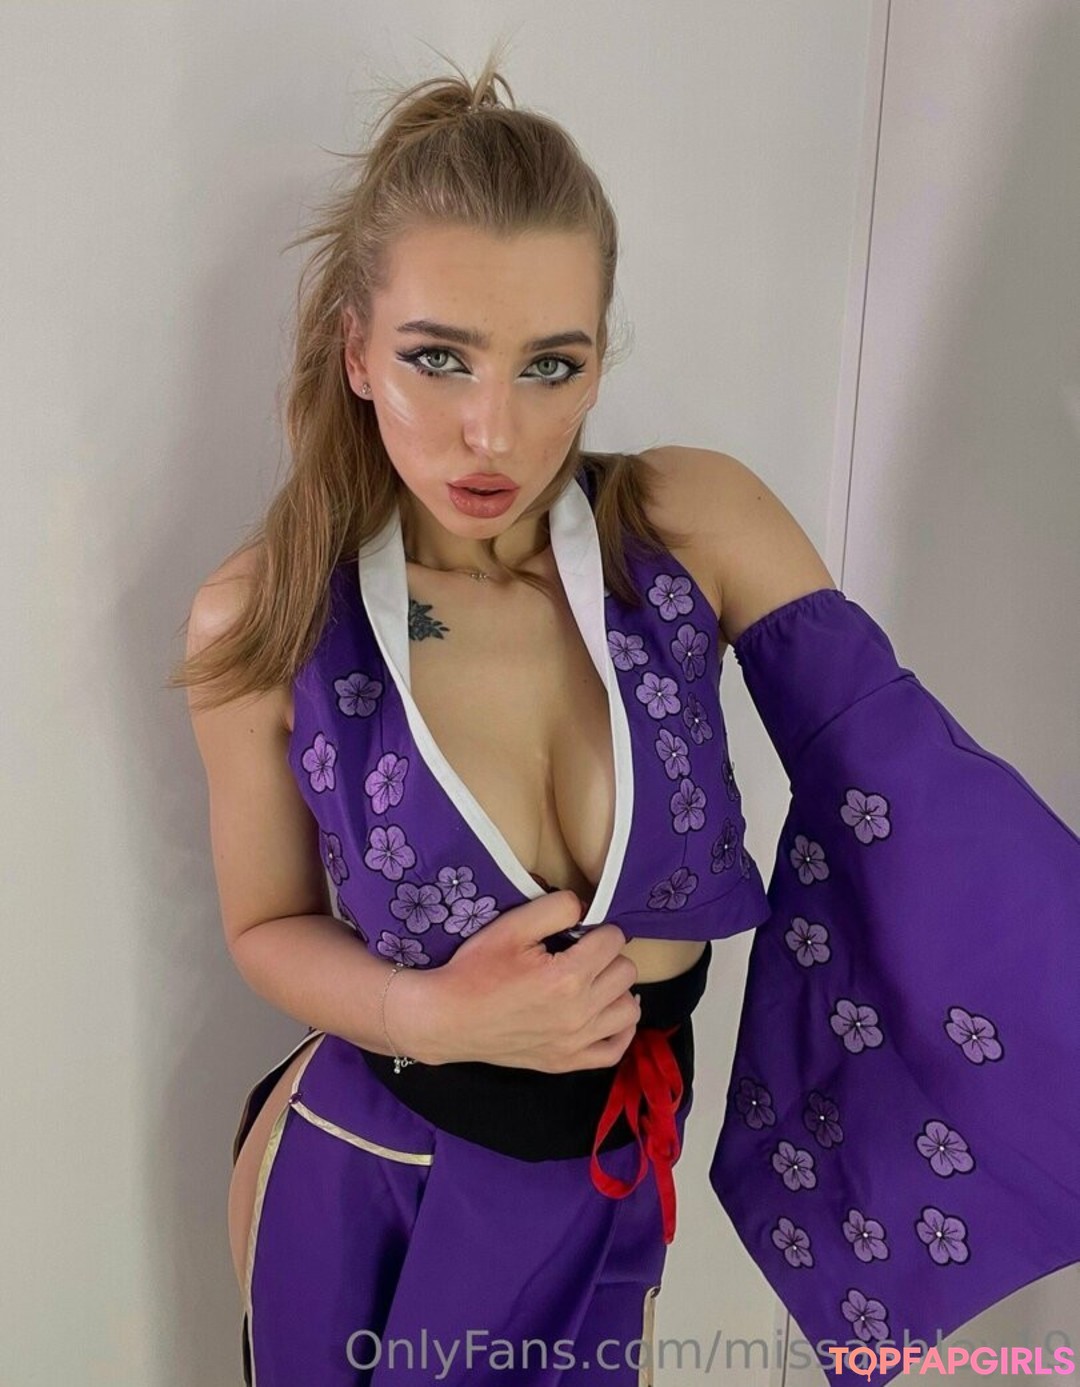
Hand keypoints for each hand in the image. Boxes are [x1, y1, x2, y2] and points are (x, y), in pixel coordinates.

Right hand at [412, 889, 641, 1069]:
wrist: (446, 1017)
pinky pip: (615, 1050)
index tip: (578, 932)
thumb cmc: (475, 970)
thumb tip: (586, 908)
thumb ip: (556, 908)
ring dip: (616, 989)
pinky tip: (606, 1012)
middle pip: (626, 972)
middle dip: (607, 955)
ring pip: (628, 1010)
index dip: (598, 929)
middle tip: (581, 953)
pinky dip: (619, 1030)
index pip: (613, 940)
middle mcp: (579, 1013)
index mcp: (568, 977)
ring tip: (593, 980)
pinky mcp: (566, 1062)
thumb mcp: (511, 926)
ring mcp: (574, 1043)